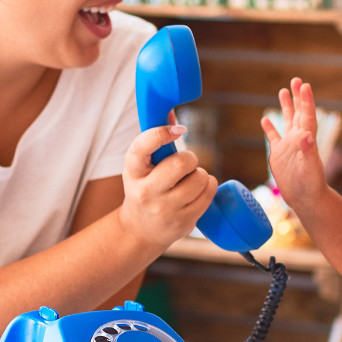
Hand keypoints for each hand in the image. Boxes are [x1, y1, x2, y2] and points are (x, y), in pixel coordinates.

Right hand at [120, 116, 217, 248]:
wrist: (140, 229)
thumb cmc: (144, 187)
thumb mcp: (140, 166)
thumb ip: (155, 141)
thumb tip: (170, 111)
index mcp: (132, 172)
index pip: (142, 147)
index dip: (161, 133)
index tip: (180, 130)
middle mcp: (146, 192)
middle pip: (180, 164)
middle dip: (190, 159)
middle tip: (187, 163)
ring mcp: (165, 209)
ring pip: (199, 179)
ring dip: (201, 174)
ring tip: (190, 179)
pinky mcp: (183, 221)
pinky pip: (208, 193)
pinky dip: (208, 186)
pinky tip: (197, 190)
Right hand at [261, 78, 328, 211]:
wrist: (305, 199)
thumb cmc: (311, 185)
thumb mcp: (310, 168)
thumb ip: (308, 151)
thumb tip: (307, 135)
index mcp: (307, 139)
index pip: (307, 115)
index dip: (306, 100)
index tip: (304, 85)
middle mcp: (298, 139)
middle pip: (298, 113)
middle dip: (297, 97)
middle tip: (296, 80)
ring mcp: (288, 146)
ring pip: (287, 121)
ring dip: (286, 107)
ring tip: (283, 91)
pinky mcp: (279, 155)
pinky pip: (273, 137)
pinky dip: (270, 128)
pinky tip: (265, 119)